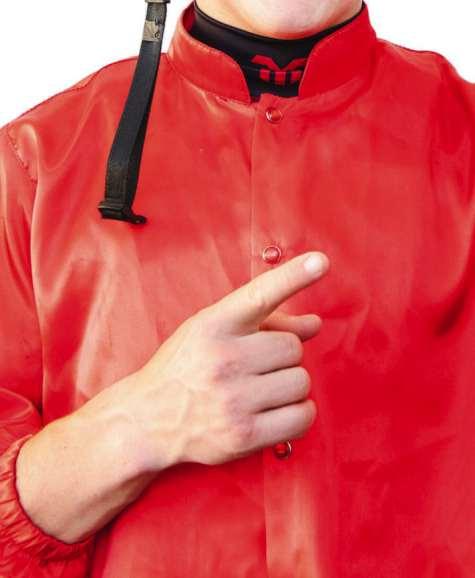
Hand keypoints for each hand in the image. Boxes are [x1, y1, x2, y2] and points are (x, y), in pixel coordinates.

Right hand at [80, 251, 329, 470]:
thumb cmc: (186, 369)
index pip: (260, 294)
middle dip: (281, 357)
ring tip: (260, 391)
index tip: (320, 262)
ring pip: (301, 381)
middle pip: (293, 347)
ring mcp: (233, 399)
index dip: (293, 277)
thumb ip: (265, 324)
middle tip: (256, 367)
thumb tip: (315, 324)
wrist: (147, 420)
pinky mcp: (244, 436)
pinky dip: (297, 413)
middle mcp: (223, 358)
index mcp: (213, 325)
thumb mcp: (212, 333)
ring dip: (288, 386)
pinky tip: (274, 411)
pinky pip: (302, 417)